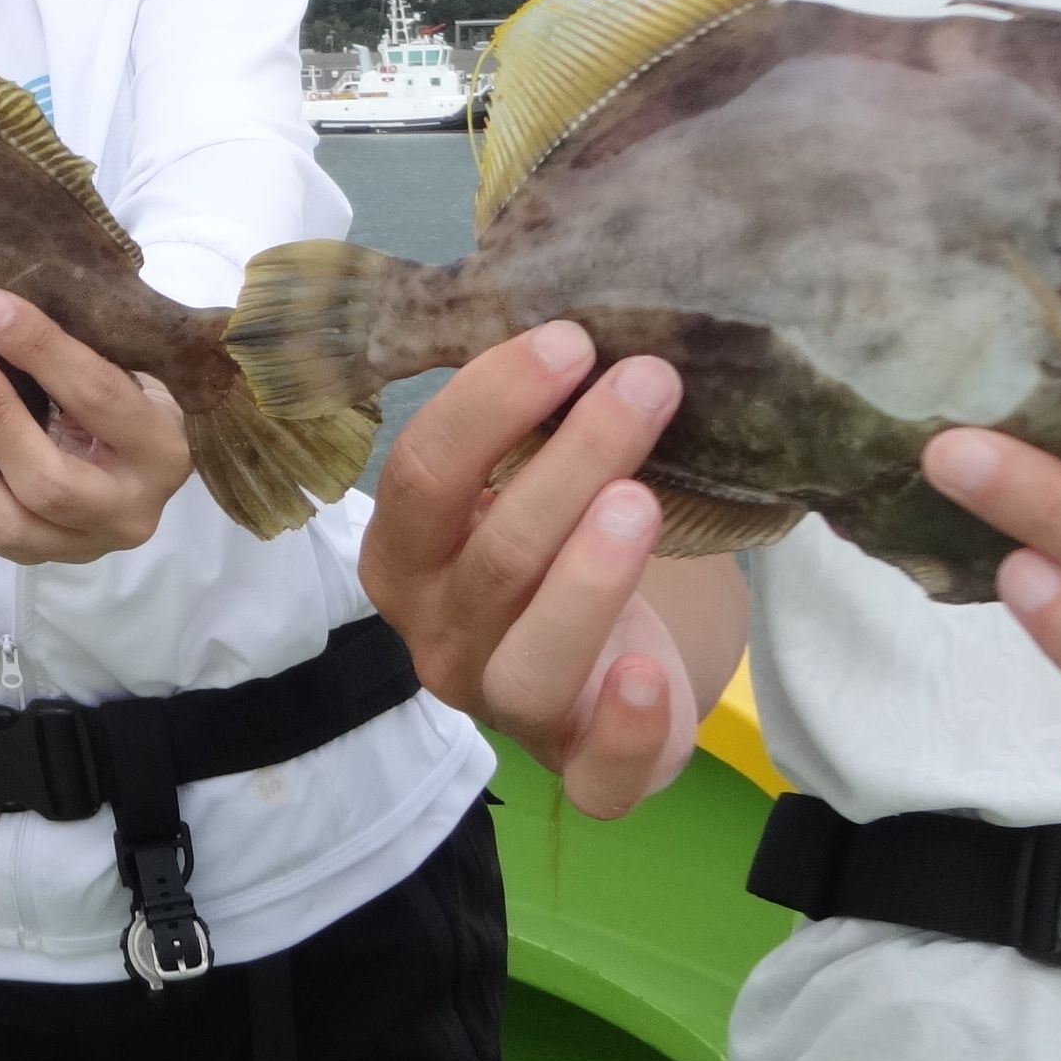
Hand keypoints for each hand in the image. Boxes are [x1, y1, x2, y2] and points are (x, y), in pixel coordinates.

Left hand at [0, 290, 191, 565]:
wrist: (137, 463)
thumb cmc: (126, 398)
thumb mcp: (124, 368)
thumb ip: (75, 348)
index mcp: (161, 449)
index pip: (99, 398)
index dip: (42, 352)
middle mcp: (129, 511)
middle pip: (51, 482)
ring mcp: (82, 546)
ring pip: (9, 524)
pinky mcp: (38, 560)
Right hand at [356, 322, 722, 817]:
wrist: (612, 659)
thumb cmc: (560, 539)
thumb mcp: (524, 475)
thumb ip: (528, 413)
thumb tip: (567, 288)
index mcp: (407, 558)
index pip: (424, 477)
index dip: (490, 404)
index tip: (571, 338)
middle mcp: (440, 638)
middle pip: (490, 557)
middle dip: (569, 460)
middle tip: (647, 382)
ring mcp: (506, 710)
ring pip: (531, 661)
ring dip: (587, 578)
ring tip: (645, 499)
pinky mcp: (585, 770)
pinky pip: (590, 772)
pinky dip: (624, 728)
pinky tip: (653, 676)